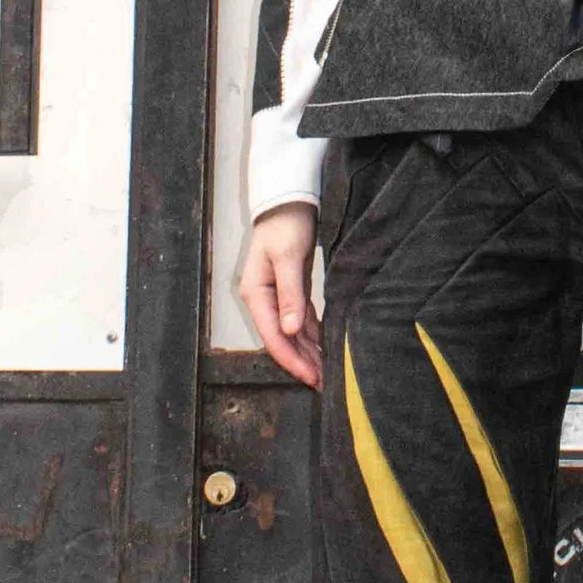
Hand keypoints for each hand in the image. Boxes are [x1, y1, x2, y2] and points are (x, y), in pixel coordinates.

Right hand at [237, 202, 320, 386]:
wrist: (289, 199)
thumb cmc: (285, 224)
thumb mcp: (288, 257)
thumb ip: (290, 295)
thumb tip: (289, 330)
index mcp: (256, 294)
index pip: (273, 336)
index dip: (291, 360)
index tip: (310, 377)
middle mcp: (263, 299)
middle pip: (282, 340)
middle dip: (301, 363)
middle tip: (324, 383)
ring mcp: (276, 296)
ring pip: (292, 333)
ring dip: (308, 352)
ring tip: (326, 371)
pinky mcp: (291, 290)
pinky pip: (301, 320)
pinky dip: (312, 335)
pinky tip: (324, 348)